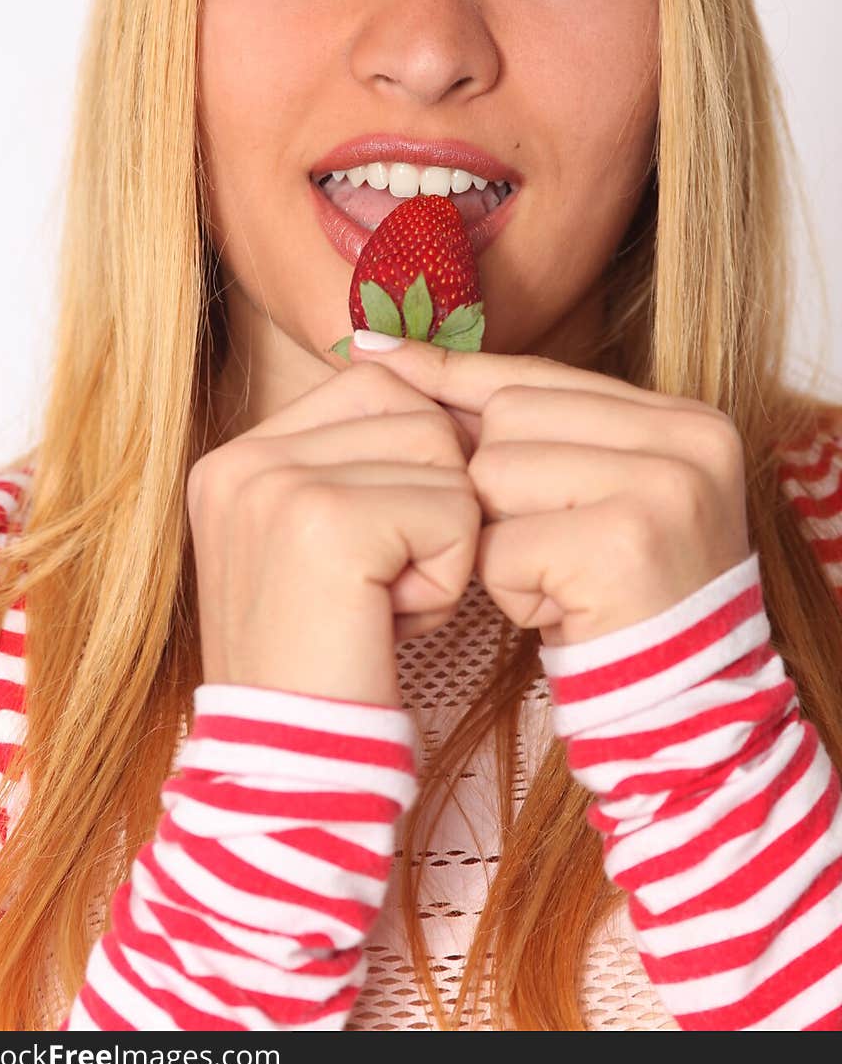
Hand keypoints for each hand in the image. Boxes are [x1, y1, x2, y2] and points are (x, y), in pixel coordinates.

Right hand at [186, 362, 480, 703]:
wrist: (290, 767)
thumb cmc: (330, 660)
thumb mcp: (328, 540)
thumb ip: (362, 456)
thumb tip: (431, 374)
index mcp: (238, 455)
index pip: (377, 386)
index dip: (416, 467)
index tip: (375, 552)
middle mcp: (243, 456)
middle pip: (416, 412)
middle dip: (433, 504)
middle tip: (379, 584)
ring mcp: (273, 483)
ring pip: (443, 456)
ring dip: (443, 542)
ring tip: (382, 603)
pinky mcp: (321, 520)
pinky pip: (452, 510)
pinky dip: (446, 578)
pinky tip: (391, 621)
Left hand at [348, 336, 751, 645]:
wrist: (682, 710)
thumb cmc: (617, 600)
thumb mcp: (587, 494)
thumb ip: (521, 426)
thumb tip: (389, 355)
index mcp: (685, 418)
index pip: (541, 376)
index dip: (458, 376)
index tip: (376, 353)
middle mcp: (688, 440)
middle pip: (508, 419)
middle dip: (494, 489)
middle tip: (549, 549)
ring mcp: (662, 488)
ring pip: (494, 476)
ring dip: (501, 541)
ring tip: (559, 580)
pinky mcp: (623, 545)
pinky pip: (501, 546)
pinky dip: (511, 589)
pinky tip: (560, 612)